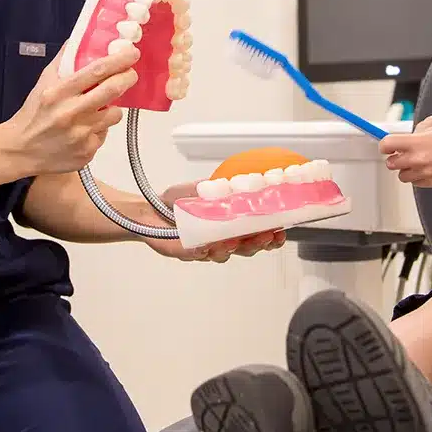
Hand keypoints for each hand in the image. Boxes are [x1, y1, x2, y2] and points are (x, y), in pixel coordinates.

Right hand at [5, 45, 138, 176]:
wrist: (20, 150)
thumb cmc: (33, 114)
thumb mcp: (43, 83)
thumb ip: (64, 61)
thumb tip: (81, 39)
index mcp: (58, 93)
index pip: (96, 71)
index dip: (119, 61)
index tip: (131, 54)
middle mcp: (70, 113)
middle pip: (112, 90)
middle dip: (127, 78)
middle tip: (131, 74)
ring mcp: (80, 135)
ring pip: (114, 114)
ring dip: (111, 108)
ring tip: (96, 109)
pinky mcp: (87, 152)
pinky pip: (104, 134)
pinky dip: (99, 129)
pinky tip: (84, 130)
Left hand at [141, 182, 287, 262]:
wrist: (151, 209)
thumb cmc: (179, 200)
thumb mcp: (207, 187)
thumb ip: (227, 186)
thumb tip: (250, 176)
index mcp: (231, 226)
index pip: (257, 234)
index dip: (271, 236)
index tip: (281, 230)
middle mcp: (221, 240)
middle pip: (247, 249)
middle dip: (259, 244)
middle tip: (267, 236)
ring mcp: (205, 248)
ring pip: (224, 254)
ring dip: (233, 247)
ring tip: (235, 239)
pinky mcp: (186, 251)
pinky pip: (197, 255)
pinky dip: (204, 251)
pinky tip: (208, 246)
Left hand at [378, 125, 431, 187]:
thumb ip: (414, 132)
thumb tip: (402, 140)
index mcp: (417, 142)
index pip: (386, 145)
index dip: (385, 145)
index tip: (387, 145)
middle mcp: (419, 159)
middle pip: (390, 164)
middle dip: (394, 157)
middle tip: (403, 152)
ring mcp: (425, 173)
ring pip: (402, 176)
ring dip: (406, 168)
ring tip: (417, 160)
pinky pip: (415, 183)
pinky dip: (418, 176)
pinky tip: (427, 167)